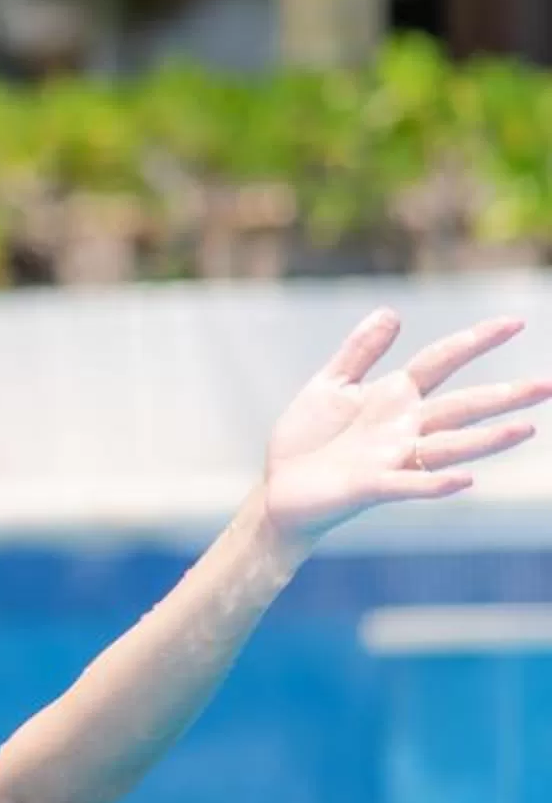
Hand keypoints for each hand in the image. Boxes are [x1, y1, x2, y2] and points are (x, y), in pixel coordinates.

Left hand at [259, 310, 551, 545]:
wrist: (277, 490)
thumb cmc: (307, 441)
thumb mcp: (330, 385)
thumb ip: (360, 352)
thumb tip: (393, 312)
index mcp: (394, 398)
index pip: (442, 361)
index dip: (476, 341)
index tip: (515, 321)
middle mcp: (404, 428)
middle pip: (462, 407)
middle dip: (505, 396)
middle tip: (549, 384)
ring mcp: (391, 458)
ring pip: (449, 447)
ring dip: (486, 440)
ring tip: (526, 429)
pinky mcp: (370, 486)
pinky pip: (408, 484)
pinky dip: (436, 483)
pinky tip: (466, 480)